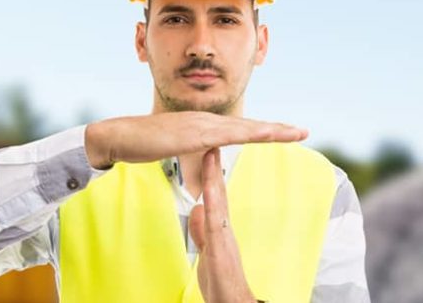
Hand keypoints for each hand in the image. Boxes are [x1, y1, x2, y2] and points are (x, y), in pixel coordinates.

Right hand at [84, 111, 306, 168]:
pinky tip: (262, 135)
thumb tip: (203, 159)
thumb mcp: (173, 148)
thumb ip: (191, 151)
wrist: (116, 136)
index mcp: (202, 125)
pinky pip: (224, 136)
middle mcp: (205, 121)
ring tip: (294, 133)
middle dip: (277, 129)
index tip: (286, 133)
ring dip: (270, 130)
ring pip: (242, 128)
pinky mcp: (191, 134)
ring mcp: (199, 125)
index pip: (239, 129)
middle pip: (248, 125)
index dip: (263, 130)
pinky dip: (246, 134)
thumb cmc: (140, 144)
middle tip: (304, 131)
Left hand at [189, 148, 256, 302]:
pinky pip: (215, 225)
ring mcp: (224, 239)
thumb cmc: (221, 283)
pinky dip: (213, 206)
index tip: (208, 148)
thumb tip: (197, 211)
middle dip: (214, 166)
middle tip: (212, 140)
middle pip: (218, 192)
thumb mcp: (207, 251)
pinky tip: (209, 191)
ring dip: (215, 178)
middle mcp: (224, 229)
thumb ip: (202, 231)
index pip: (214, 194)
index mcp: (219, 229)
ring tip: (212, 153)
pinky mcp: (222, 251)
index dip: (211, 171)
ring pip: (219, 203)